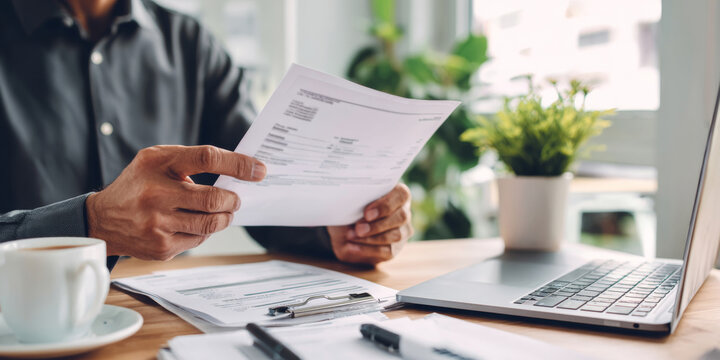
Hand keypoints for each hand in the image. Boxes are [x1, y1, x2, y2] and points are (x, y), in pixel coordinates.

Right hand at [86, 145, 265, 259]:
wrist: (102, 220)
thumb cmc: (138, 184)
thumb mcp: (155, 160)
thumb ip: (191, 160)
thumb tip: (237, 173)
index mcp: (157, 164)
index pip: (207, 158)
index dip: (238, 164)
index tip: (259, 170)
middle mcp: (156, 194)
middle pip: (213, 199)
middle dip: (232, 199)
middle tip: (235, 198)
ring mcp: (158, 225)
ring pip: (211, 223)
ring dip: (224, 217)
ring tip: (222, 211)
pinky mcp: (162, 248)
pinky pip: (200, 239)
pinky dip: (206, 230)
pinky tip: (196, 223)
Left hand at [327, 184, 412, 264]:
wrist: (342, 231)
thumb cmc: (348, 210)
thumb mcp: (349, 202)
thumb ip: (354, 200)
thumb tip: (349, 203)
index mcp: (396, 194)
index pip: (401, 195)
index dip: (386, 205)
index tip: (367, 213)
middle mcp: (403, 212)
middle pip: (401, 217)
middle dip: (377, 224)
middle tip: (358, 228)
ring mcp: (402, 231)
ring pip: (396, 235)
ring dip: (371, 238)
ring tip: (351, 236)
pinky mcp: (395, 248)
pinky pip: (387, 251)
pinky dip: (367, 249)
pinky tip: (351, 247)